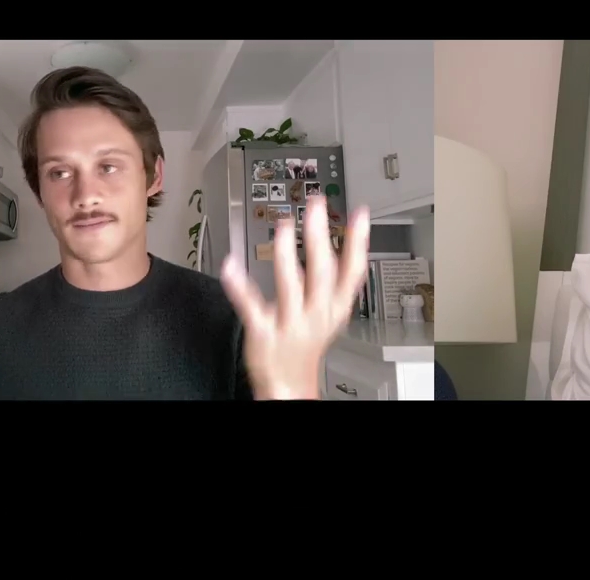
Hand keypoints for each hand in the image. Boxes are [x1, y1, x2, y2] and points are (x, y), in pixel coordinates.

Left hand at [221, 195, 369, 399]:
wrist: (289, 383)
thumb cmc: (307, 342)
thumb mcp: (330, 311)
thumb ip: (334, 277)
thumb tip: (335, 237)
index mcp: (335, 307)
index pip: (353, 271)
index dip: (359, 242)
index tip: (359, 214)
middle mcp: (316, 313)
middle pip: (322, 271)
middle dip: (320, 236)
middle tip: (316, 206)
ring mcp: (290, 323)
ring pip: (290, 284)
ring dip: (288, 253)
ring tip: (283, 226)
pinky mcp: (262, 332)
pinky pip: (251, 306)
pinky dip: (239, 285)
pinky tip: (230, 265)